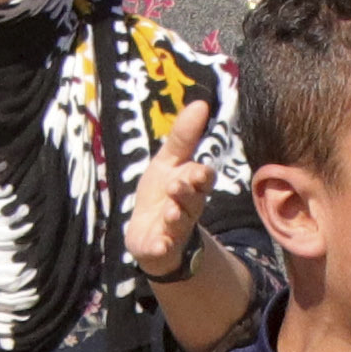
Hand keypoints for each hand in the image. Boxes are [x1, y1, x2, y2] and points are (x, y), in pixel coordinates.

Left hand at [122, 92, 217, 280]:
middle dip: (186, 194)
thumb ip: (183, 137)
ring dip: (176, 217)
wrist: (147, 233)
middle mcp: (188, 207)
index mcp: (192, 185)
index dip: (200, 175)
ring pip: (180, 222)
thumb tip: (201, 103)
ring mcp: (175, 229)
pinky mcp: (160, 247)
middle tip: (176, 186)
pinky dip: (162, 247)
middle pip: (192, 200)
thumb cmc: (161, 193)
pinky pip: (163, 248)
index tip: (198, 170)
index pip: (203, 179)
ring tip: (170, 212)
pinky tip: (159, 245)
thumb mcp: (167, 162)